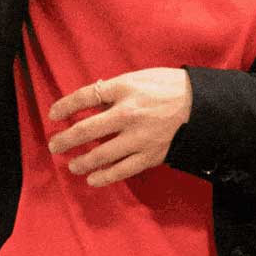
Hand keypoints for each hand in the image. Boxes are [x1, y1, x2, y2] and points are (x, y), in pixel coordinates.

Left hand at [47, 69, 191, 187]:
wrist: (202, 106)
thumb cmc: (170, 86)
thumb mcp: (140, 77)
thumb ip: (116, 88)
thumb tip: (93, 98)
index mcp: (125, 89)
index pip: (86, 96)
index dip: (66, 105)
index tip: (53, 114)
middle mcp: (128, 114)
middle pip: (87, 129)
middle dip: (66, 140)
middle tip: (54, 146)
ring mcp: (138, 137)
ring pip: (101, 154)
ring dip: (82, 162)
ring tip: (72, 166)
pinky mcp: (149, 155)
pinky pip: (122, 170)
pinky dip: (105, 176)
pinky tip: (93, 179)